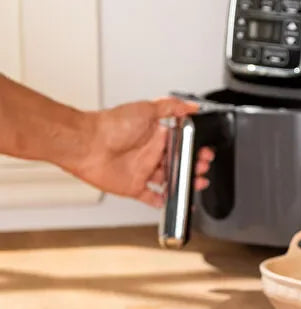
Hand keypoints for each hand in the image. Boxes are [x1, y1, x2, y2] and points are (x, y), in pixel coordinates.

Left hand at [76, 98, 213, 206]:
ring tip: (196, 183)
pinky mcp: (133, 186)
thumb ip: (171, 106)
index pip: (180, 144)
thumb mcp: (146, 108)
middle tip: (203, 167)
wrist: (86, 144)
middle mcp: (149, 153)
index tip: (205, 151)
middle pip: (177, 164)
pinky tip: (170, 201)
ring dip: (183, 183)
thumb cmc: (111, 125)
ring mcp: (142, 170)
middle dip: (193, 166)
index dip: (194, 149)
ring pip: (169, 180)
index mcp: (155, 135)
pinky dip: (161, 201)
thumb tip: (191, 106)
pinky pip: (151, 197)